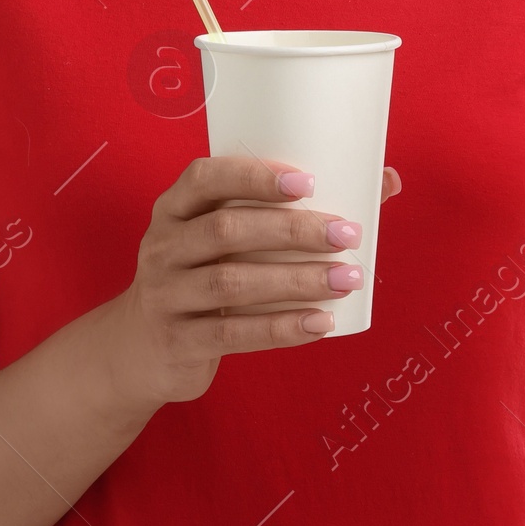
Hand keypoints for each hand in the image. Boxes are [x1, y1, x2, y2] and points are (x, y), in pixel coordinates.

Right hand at [107, 156, 401, 411]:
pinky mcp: (179, 343)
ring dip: (297, 280)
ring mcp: (165, 296)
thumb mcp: (222, 237)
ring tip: (347, 278)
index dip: (254, 175)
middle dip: (292, 230)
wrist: (137, 350)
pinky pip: (234, 335)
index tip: (308, 181)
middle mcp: (163, 246)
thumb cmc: (202, 274)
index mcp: (174, 209)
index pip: (204, 177)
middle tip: (346, 233)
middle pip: (227, 230)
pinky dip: (283, 328)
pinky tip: (323, 322)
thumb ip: (287, 210)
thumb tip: (387, 180)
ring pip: (233, 283)